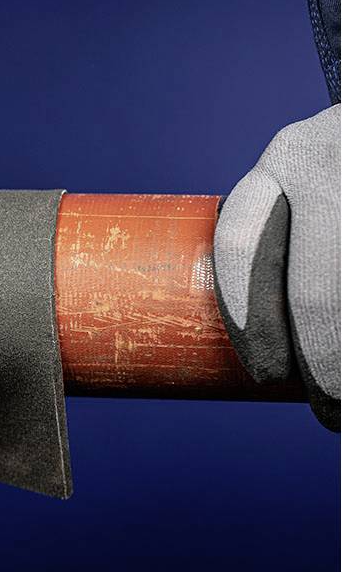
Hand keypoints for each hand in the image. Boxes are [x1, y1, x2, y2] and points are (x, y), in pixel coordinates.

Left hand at [214, 105, 339, 430]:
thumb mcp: (318, 184)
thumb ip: (294, 237)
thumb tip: (278, 357)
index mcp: (286, 160)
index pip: (241, 246)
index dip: (250, 323)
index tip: (264, 376)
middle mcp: (329, 160)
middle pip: (314, 292)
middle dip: (323, 367)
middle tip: (331, 412)